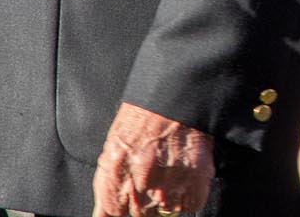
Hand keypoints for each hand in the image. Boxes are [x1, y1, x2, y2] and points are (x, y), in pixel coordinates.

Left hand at [89, 102, 212, 216]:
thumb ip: (109, 185)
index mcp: (113, 182)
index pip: (113, 215)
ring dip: (170, 197)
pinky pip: (192, 204)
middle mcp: (140, 189)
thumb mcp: (113, 149)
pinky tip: (185, 171)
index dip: (124, 207)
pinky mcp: (195, 181)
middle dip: (147, 201)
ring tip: (171, 170)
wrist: (174, 94)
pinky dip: (191, 193)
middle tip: (155, 178)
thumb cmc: (143, 116)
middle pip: (143, 215)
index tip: (131, 202)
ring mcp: (169, 188)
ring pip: (168, 211)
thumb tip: (104, 211)